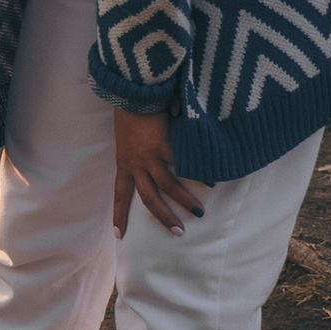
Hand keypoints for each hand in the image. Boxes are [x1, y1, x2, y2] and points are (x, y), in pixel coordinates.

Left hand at [113, 108, 205, 236]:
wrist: (132, 94)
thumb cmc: (129, 112)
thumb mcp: (127, 138)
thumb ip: (137, 153)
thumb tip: (148, 162)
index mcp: (124, 163)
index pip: (119, 194)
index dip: (120, 215)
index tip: (120, 235)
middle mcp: (136, 164)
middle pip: (148, 198)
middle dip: (163, 216)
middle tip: (178, 231)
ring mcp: (150, 156)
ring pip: (168, 186)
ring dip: (185, 201)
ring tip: (199, 211)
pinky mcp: (164, 145)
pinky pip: (184, 165)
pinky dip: (199, 173)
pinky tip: (211, 181)